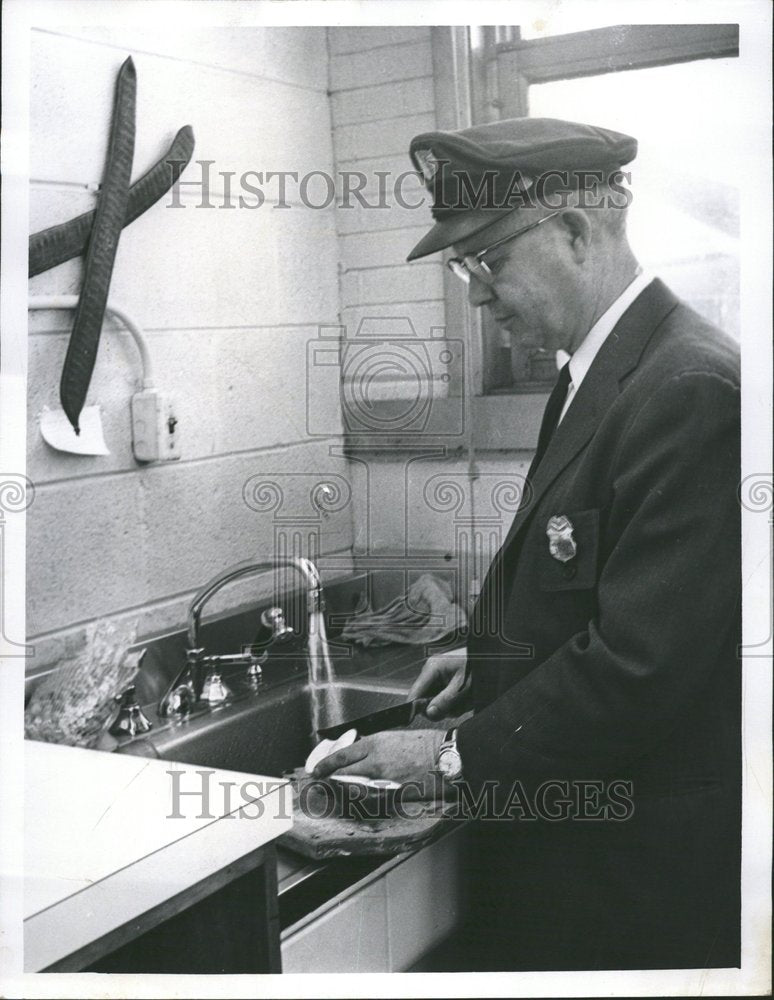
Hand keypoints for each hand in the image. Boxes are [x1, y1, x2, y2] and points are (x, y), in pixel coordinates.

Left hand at [311, 729, 444, 798]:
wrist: (445, 756)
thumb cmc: (426, 743)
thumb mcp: (396, 737)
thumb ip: (377, 746)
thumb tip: (364, 754)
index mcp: (376, 743)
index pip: (342, 755)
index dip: (327, 764)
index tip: (318, 769)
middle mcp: (375, 760)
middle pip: (344, 772)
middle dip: (330, 777)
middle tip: (321, 782)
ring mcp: (384, 779)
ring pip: (355, 786)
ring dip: (345, 789)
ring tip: (337, 791)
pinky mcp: (394, 793)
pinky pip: (373, 798)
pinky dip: (364, 798)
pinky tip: (362, 799)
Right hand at [409, 646, 470, 719]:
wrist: (492, 665)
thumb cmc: (477, 669)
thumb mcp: (463, 687)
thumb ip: (445, 701)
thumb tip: (428, 714)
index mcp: (432, 668)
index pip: (415, 692)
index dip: (416, 708)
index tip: (422, 719)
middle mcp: (432, 672)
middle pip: (426, 701)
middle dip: (443, 708)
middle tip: (459, 706)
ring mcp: (439, 678)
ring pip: (437, 703)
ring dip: (452, 707)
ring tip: (468, 700)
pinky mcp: (446, 684)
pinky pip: (445, 700)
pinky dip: (456, 704)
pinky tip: (467, 699)